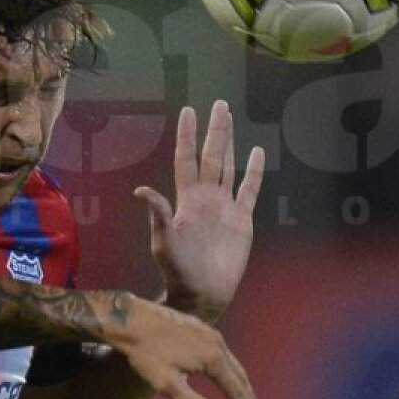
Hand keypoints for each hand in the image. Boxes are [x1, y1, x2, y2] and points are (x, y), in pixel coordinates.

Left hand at [105, 293, 265, 398]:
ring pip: (230, 359)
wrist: (129, 319)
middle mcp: (216, 341)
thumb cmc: (145, 354)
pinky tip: (221, 369)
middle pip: (238, 374)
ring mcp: (207, 330)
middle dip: (248, 395)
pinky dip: (226, 364)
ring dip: (238, 379)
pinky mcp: (197, 324)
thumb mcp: (167, 384)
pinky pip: (219, 348)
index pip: (236, 390)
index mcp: (212, 358)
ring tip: (243, 394)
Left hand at [134, 100, 264, 321]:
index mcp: (187, 199)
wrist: (202, 294)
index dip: (188, 136)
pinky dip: (254, 172)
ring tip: (231, 119)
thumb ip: (158, 214)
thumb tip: (141, 190)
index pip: (186, 159)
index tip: (188, 111)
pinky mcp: (242, 220)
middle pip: (211, 156)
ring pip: (228, 166)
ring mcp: (225, 206)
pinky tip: (257, 153)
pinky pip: (250, 190)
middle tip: (219, 104)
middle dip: (215, 131)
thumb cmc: (178, 271)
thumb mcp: (163, 242)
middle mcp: (206, 197)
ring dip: (230, 143)